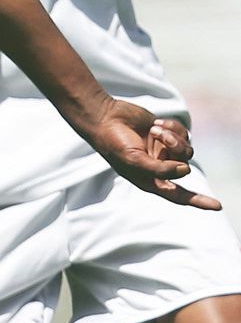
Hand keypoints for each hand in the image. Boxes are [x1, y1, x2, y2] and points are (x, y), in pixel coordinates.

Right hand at [87, 101, 220, 209]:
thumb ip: (160, 170)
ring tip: (155, 129)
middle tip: (158, 136)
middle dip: (175, 150)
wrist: (106, 117)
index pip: (178, 195)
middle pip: (185, 166)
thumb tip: (186, 170)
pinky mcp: (166, 135)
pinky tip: (157, 122)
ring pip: (186, 149)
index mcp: (149, 180)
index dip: (198, 201)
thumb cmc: (114, 143)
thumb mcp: (134, 160)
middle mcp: (159, 167)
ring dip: (173, 137)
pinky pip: (183, 134)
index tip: (217, 206)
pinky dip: (173, 127)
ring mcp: (163, 151)